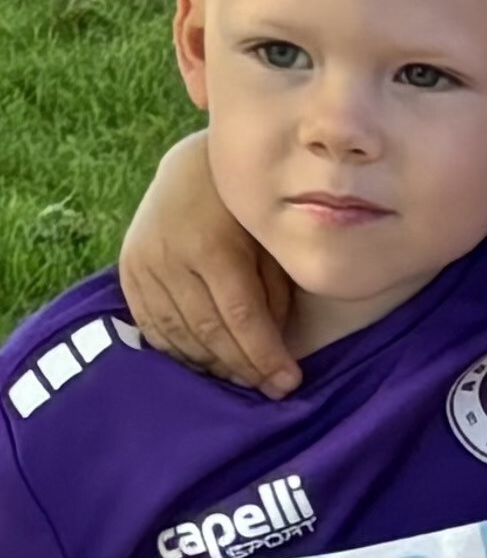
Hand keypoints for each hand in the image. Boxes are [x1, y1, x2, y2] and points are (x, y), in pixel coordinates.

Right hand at [118, 133, 297, 395]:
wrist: (192, 168)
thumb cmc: (246, 208)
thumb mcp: (270, 241)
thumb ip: (273, 291)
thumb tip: (278, 346)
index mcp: (212, 248)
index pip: (241, 318)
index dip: (265, 356)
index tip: (289, 382)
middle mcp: (170, 260)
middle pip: (208, 333)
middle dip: (243, 368)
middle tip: (271, 388)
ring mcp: (143, 267)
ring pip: (177, 335)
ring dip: (212, 365)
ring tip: (243, 378)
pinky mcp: (127, 272)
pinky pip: (151, 326)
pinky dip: (179, 351)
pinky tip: (206, 362)